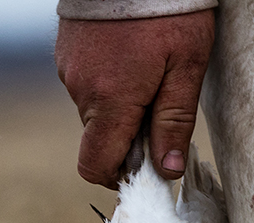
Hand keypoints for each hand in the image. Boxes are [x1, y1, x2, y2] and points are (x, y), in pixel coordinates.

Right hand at [55, 10, 214, 187]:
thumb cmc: (170, 6)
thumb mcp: (187, 65)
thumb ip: (174, 121)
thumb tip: (168, 170)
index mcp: (111, 101)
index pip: (96, 165)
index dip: (119, 176)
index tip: (146, 166)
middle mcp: (81, 90)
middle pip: (100, 138)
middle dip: (128, 135)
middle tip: (160, 105)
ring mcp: (68, 70)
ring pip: (94, 110)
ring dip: (119, 106)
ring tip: (148, 71)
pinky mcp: (65, 52)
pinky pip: (85, 83)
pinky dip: (107, 82)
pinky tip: (129, 56)